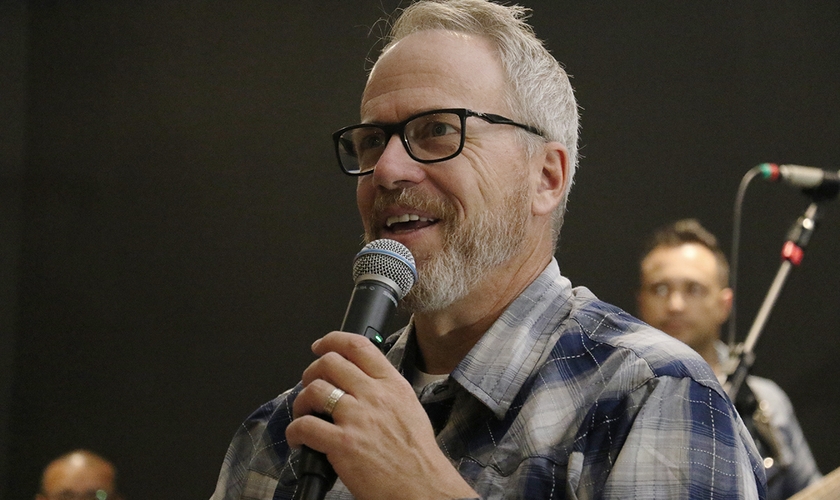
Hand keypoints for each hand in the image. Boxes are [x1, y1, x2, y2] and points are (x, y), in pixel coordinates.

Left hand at [285, 331, 477, 499]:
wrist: (422, 487)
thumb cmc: (416, 455)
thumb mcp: (409, 408)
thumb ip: (385, 390)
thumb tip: (360, 381)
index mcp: (392, 385)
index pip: (358, 346)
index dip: (332, 340)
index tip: (320, 346)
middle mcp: (374, 396)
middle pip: (329, 363)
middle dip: (311, 372)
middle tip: (310, 385)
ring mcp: (357, 418)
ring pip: (314, 390)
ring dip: (301, 401)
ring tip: (304, 414)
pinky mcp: (342, 443)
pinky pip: (305, 426)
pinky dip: (294, 431)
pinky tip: (299, 439)